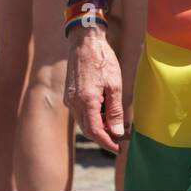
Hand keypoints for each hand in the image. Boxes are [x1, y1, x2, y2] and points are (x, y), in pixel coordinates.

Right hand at [65, 27, 125, 152]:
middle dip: (105, 136)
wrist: (85, 42)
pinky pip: (81, 113)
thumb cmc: (103, 60)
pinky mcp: (69, 95)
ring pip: (84, 122)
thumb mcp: (115, 84)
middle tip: (122, 137)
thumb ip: (115, 110)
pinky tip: (105, 113)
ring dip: (99, 126)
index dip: (107, 142)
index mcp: (86, 100)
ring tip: (116, 124)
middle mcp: (74, 103)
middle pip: (88, 129)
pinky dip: (93, 117)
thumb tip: (117, 131)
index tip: (118, 148)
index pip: (95, 131)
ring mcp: (69, 100)